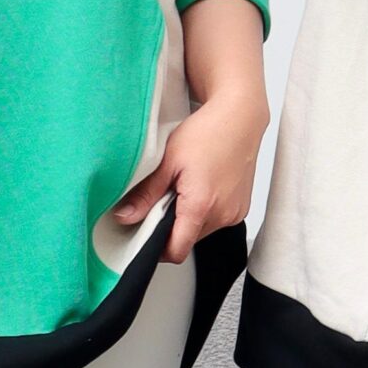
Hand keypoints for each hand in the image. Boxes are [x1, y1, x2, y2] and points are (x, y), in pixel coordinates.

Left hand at [113, 89, 269, 262]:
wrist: (240, 117)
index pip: (176, 251)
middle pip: (188, 240)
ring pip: (202, 230)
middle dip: (171, 227)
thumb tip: (126, 216)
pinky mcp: (242, 207)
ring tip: (185, 187)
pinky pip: (217, 220)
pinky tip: (202, 186)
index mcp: (201, 206)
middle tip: (165, 198)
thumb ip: (146, 194)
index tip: (146, 237)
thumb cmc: (208, 132)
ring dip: (189, 218)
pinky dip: (205, 210)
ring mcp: (235, 212)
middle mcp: (223, 214)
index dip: (157, 249)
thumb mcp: (168, 161)